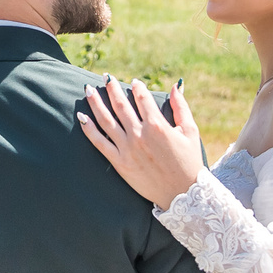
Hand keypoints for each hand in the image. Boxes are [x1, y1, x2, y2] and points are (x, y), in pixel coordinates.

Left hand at [78, 77, 206, 208]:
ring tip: (88, 90)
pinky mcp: (119, 163)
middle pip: (121, 105)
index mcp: (157, 125)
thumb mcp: (190, 131)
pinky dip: (89, 129)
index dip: (137, 87)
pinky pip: (99, 143)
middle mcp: (139, 134)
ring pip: (106, 120)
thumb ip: (181, 107)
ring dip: (96, 102)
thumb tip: (175, 86)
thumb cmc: (189, 162)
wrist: (182, 194)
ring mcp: (127, 148)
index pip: (142, 98)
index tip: (133, 82)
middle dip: (112, 88)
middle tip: (106, 78)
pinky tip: (82, 117)